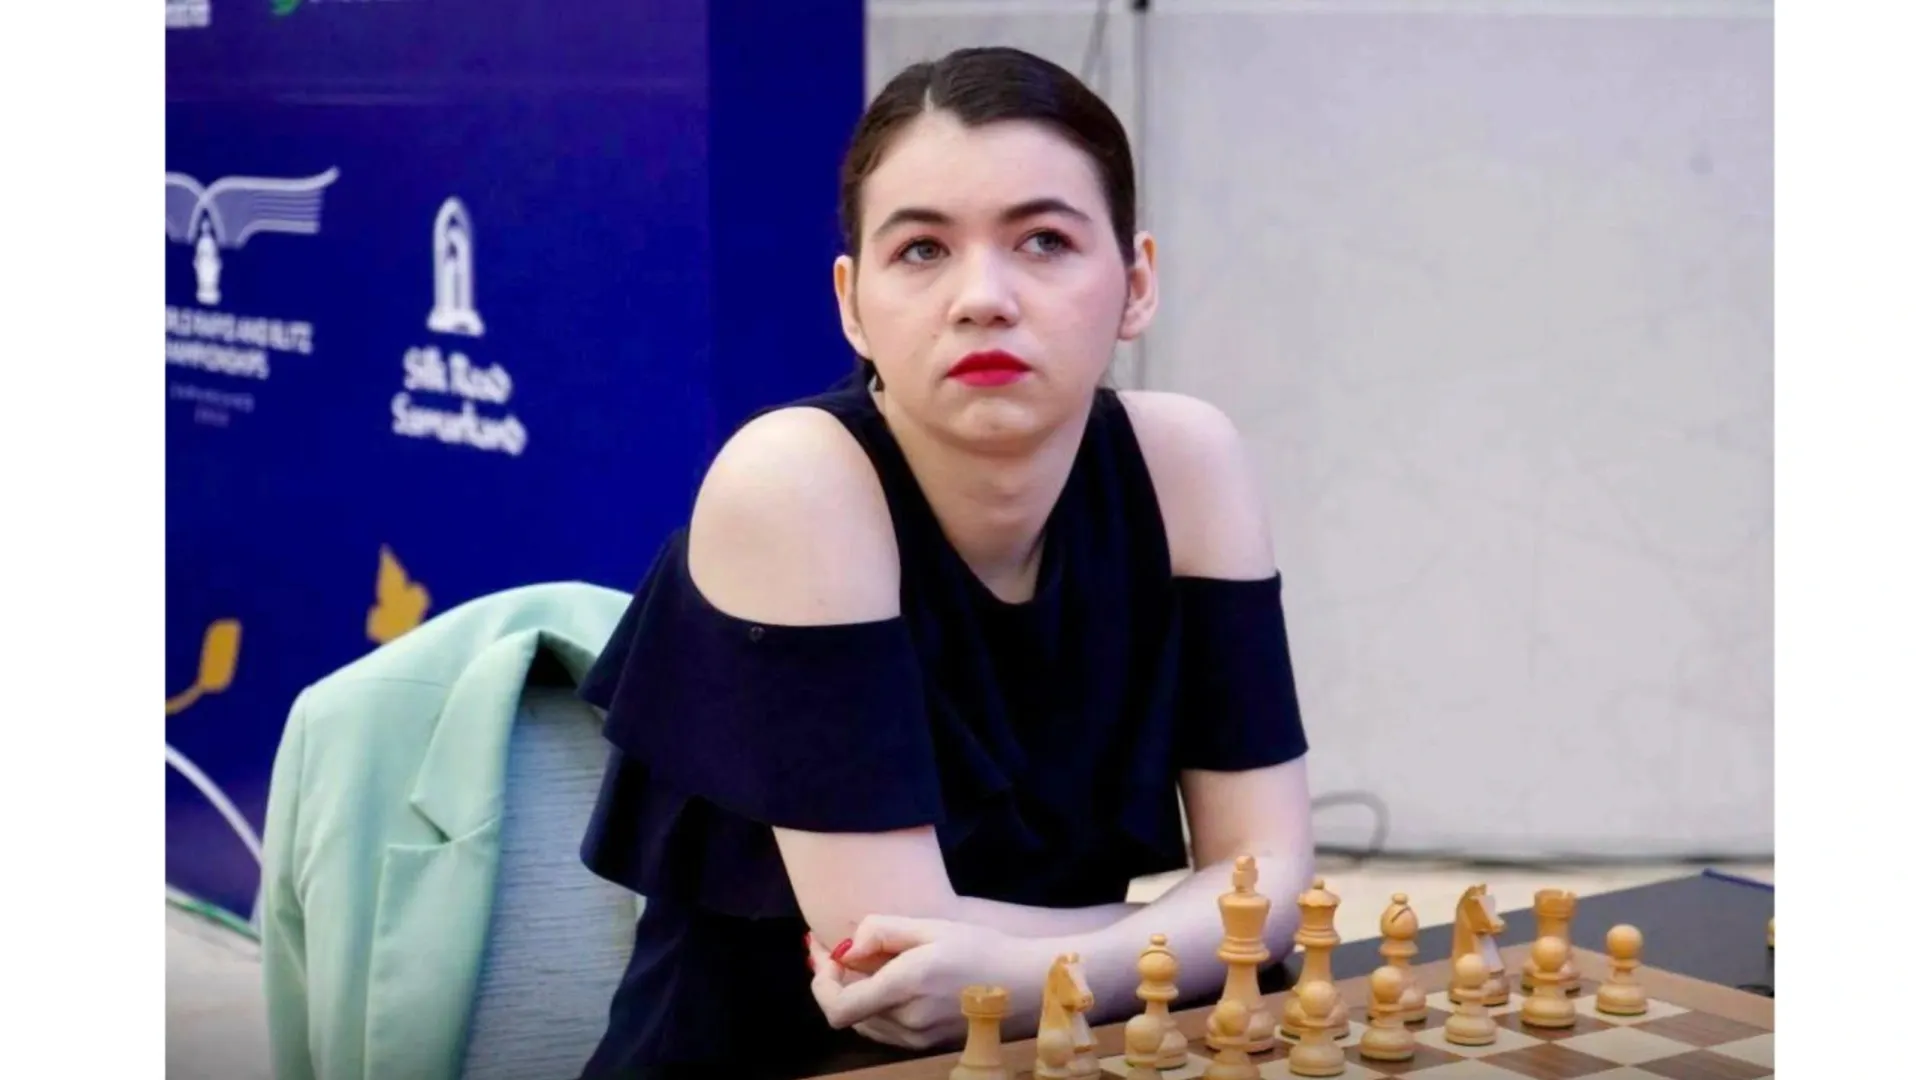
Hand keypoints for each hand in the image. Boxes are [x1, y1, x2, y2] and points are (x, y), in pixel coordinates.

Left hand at [809, 916, 1035, 1050]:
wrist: (1026, 985)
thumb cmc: (981, 948)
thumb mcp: (932, 926)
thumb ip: (883, 932)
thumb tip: (847, 949)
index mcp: (907, 987)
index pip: (838, 1007)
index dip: (822, 984)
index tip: (828, 956)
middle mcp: (908, 1021)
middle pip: (848, 1013)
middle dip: (836, 981)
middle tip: (837, 950)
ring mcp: (917, 1039)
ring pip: (864, 1022)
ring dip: (855, 994)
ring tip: (863, 962)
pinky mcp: (925, 1045)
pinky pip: (885, 1028)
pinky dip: (875, 1006)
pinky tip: (887, 982)